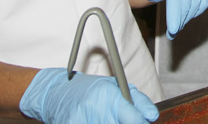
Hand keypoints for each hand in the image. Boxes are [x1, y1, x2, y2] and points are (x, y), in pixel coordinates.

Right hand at [20, 67, 158, 123]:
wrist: (56, 92)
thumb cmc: (88, 88)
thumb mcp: (115, 86)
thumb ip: (137, 100)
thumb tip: (151, 116)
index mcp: (109, 95)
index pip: (134, 118)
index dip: (140, 122)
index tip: (142, 122)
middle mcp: (96, 109)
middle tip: (119, 118)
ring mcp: (83, 121)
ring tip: (105, 117)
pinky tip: (94, 120)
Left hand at [142, 0, 207, 39]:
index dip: (175, 13)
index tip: (173, 30)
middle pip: (187, 1)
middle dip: (180, 19)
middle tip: (173, 32)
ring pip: (198, 4)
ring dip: (188, 17)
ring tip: (178, 23)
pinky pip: (205, 1)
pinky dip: (197, 10)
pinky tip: (188, 13)